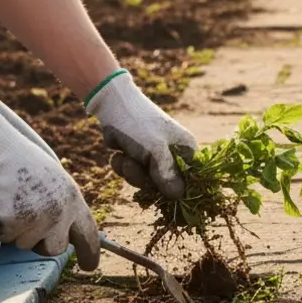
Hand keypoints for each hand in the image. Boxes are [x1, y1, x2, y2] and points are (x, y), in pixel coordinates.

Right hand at [0, 103, 101, 269]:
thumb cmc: (22, 162)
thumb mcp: (54, 182)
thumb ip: (62, 207)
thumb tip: (65, 233)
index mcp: (73, 200)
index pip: (88, 234)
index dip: (90, 253)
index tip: (89, 266)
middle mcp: (57, 214)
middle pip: (54, 249)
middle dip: (40, 241)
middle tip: (27, 218)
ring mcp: (33, 221)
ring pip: (22, 243)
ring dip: (13, 228)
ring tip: (9, 199)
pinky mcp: (8, 225)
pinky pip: (0, 235)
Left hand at [84, 70, 197, 198]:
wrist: (111, 105)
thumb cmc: (140, 124)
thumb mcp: (155, 150)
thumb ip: (167, 175)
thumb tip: (179, 197)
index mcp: (186, 150)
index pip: (190, 180)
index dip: (177, 190)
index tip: (162, 195)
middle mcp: (173, 154)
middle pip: (164, 185)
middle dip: (146, 179)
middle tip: (135, 166)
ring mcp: (154, 156)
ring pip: (145, 181)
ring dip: (131, 172)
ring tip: (125, 156)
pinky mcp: (137, 157)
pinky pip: (132, 173)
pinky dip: (122, 166)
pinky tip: (118, 153)